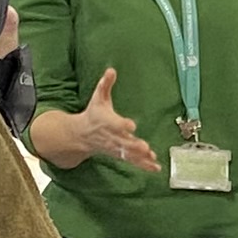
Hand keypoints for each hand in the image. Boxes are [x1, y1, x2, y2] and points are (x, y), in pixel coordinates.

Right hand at [35, 64, 158, 174]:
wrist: (81, 135)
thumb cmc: (93, 114)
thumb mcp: (98, 98)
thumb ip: (105, 84)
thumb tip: (111, 69)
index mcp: (107, 121)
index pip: (115, 123)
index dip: (122, 124)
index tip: (131, 125)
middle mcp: (112, 136)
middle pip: (123, 142)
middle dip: (134, 145)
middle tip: (145, 147)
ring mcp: (116, 147)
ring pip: (129, 154)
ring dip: (140, 157)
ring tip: (152, 159)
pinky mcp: (120, 154)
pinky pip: (132, 161)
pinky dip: (144, 165)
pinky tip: (156, 168)